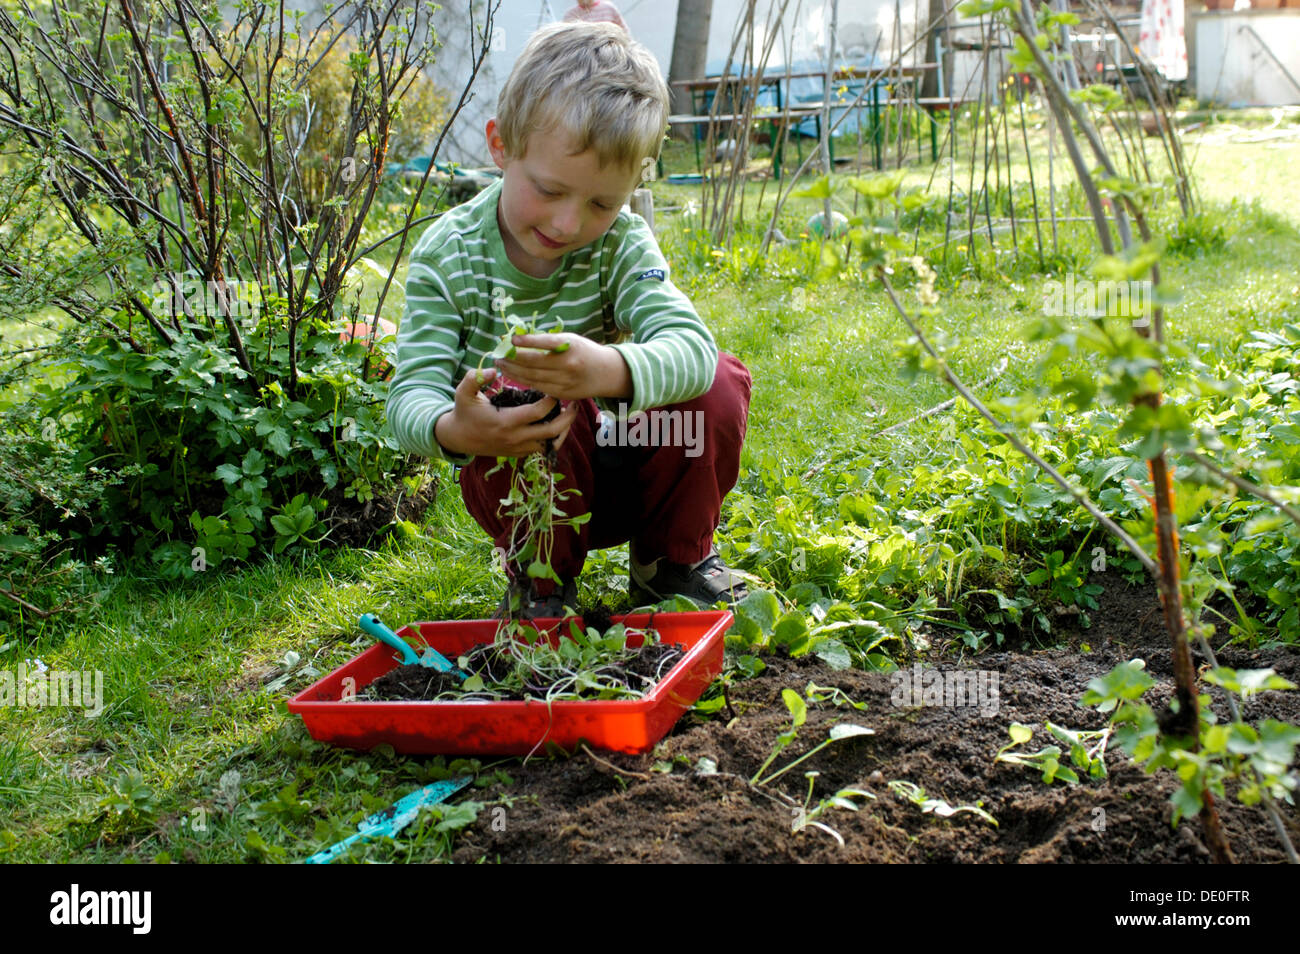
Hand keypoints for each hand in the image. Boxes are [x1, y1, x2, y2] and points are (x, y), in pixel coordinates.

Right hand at [435, 367, 579, 457]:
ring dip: (564, 430)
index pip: (538, 413)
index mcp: (506, 422)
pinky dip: (554, 438)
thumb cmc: (464, 411)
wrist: (458, 438)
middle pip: (552, 431)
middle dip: (567, 418)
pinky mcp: (519, 453)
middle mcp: (515, 438)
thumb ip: (475, 378)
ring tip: (569, 414)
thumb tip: (494, 369)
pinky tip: (557, 424)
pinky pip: (543, 449)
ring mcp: (519, 448)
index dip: (551, 401)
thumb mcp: (463, 392)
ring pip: (551, 444)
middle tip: (575, 404)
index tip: (555, 388)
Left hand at [494, 332, 631, 401]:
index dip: (528, 341)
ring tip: (501, 364)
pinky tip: (513, 375)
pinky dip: (524, 381)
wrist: (606, 373)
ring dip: (514, 371)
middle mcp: (568, 365)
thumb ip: (549, 341)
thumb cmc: (584, 351)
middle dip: (513, 358)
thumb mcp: (571, 340)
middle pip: (534, 362)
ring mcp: (565, 381)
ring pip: (533, 377)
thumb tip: (520, 340)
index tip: (511, 339)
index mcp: (571, 347)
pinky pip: (539, 387)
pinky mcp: (563, 393)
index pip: (545, 343)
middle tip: (498, 354)